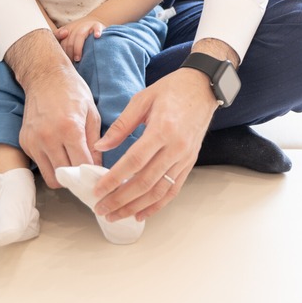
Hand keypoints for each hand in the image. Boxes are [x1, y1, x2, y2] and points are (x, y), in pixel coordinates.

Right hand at [4, 30, 102, 187]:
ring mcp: (33, 141)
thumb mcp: (92, 113)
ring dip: (63, 175)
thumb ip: (95, 142)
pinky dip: (50, 164)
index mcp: (69, 129)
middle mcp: (48, 137)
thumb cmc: (72, 91)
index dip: (92, 173)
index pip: (82, 165)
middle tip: (86, 173)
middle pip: (65, 176)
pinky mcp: (24, 142)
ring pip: (50, 176)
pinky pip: (40, 164)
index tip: (98, 175)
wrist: (45, 76)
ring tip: (72, 164)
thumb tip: (99, 167)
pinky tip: (59, 152)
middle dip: (77, 177)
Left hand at [54, 18, 104, 61]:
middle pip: (70, 40)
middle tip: (71, 64)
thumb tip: (55, 55)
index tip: (64, 60)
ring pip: (80, 35)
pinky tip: (97, 36)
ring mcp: (87, 25)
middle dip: (69, 52)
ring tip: (78, 59)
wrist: (94, 21)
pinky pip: (97, 28)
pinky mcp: (98, 25)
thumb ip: (60, 42)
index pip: (62, 41)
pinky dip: (97, 32)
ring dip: (78, 48)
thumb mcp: (68, 36)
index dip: (63, 51)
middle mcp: (76, 26)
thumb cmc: (79, 33)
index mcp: (67, 29)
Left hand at [91, 67, 217, 221]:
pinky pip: (173, 189)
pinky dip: (157, 205)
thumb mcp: (142, 99)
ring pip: (159, 191)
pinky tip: (141, 213)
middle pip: (145, 182)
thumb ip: (121, 125)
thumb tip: (101, 146)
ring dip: (136, 207)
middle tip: (102, 209)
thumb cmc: (173, 89)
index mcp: (162, 129)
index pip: (134, 161)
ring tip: (117, 216)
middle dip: (121, 199)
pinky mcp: (189, 162)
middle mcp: (175, 147)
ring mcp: (184, 157)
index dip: (114, 179)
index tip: (98, 190)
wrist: (203, 87)